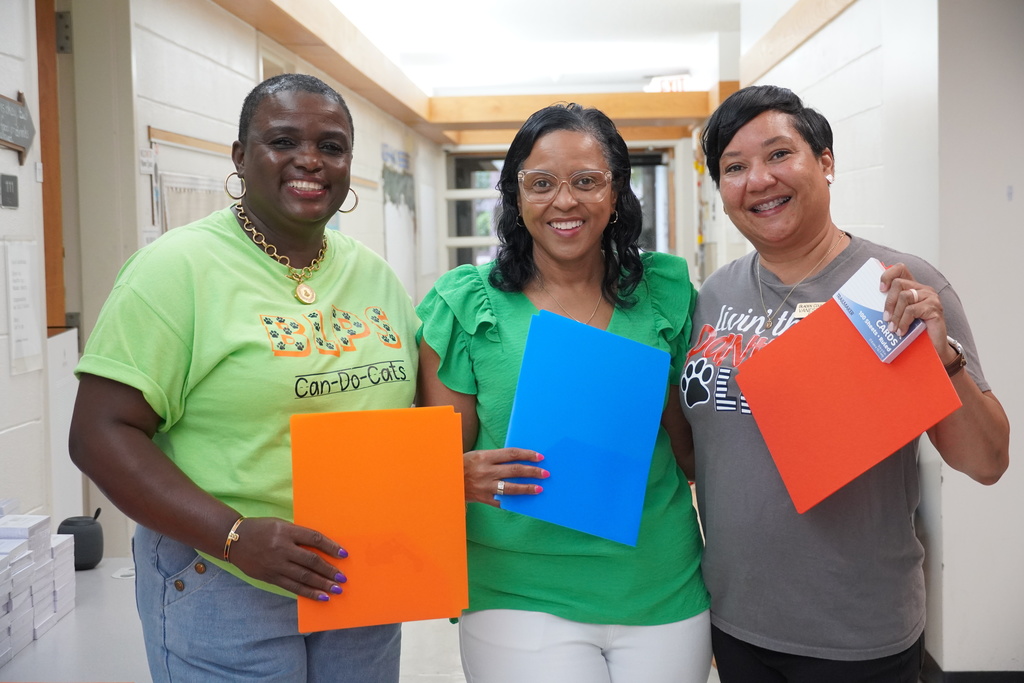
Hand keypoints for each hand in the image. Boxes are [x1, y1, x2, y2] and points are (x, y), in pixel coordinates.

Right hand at [226, 517, 347, 601]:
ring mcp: (275, 564)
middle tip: (343, 577)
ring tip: (337, 589)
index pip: (314, 538)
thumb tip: (322, 549)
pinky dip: (308, 592)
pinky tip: (321, 596)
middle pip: (311, 560)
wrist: (234, 540)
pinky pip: (292, 587)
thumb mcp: (281, 525)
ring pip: (304, 576)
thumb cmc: (262, 530)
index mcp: (286, 531)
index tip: (344, 554)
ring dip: (323, 584)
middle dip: (329, 570)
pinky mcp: (270, 577)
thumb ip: (299, 536)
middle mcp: (282, 547)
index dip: (331, 547)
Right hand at [464, 448, 547, 506]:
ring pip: (510, 488)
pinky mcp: (482, 498)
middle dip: (532, 472)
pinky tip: (523, 504)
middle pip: (514, 470)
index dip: (527, 455)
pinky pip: (500, 502)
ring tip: (539, 488)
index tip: (540, 457)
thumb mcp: (478, 455)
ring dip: (527, 488)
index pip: (511, 454)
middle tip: (546, 473)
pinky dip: (511, 503)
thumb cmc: (464, 464)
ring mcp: (484, 486)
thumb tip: (518, 460)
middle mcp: (486, 471)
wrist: (446, 479)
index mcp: (485, 457)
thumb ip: (496, 458)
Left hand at [879, 263, 953, 362]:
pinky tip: (901, 331)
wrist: (934, 346)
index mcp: (914, 287)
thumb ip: (892, 306)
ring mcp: (930, 297)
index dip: (888, 275)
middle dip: (888, 302)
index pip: (901, 269)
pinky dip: (903, 322)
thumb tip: (869, 305)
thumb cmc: (915, 330)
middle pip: (899, 284)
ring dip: (895, 315)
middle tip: (885, 318)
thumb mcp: (901, 315)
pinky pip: (912, 310)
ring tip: (892, 328)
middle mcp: (923, 289)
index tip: (880, 289)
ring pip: (905, 297)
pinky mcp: (934, 307)